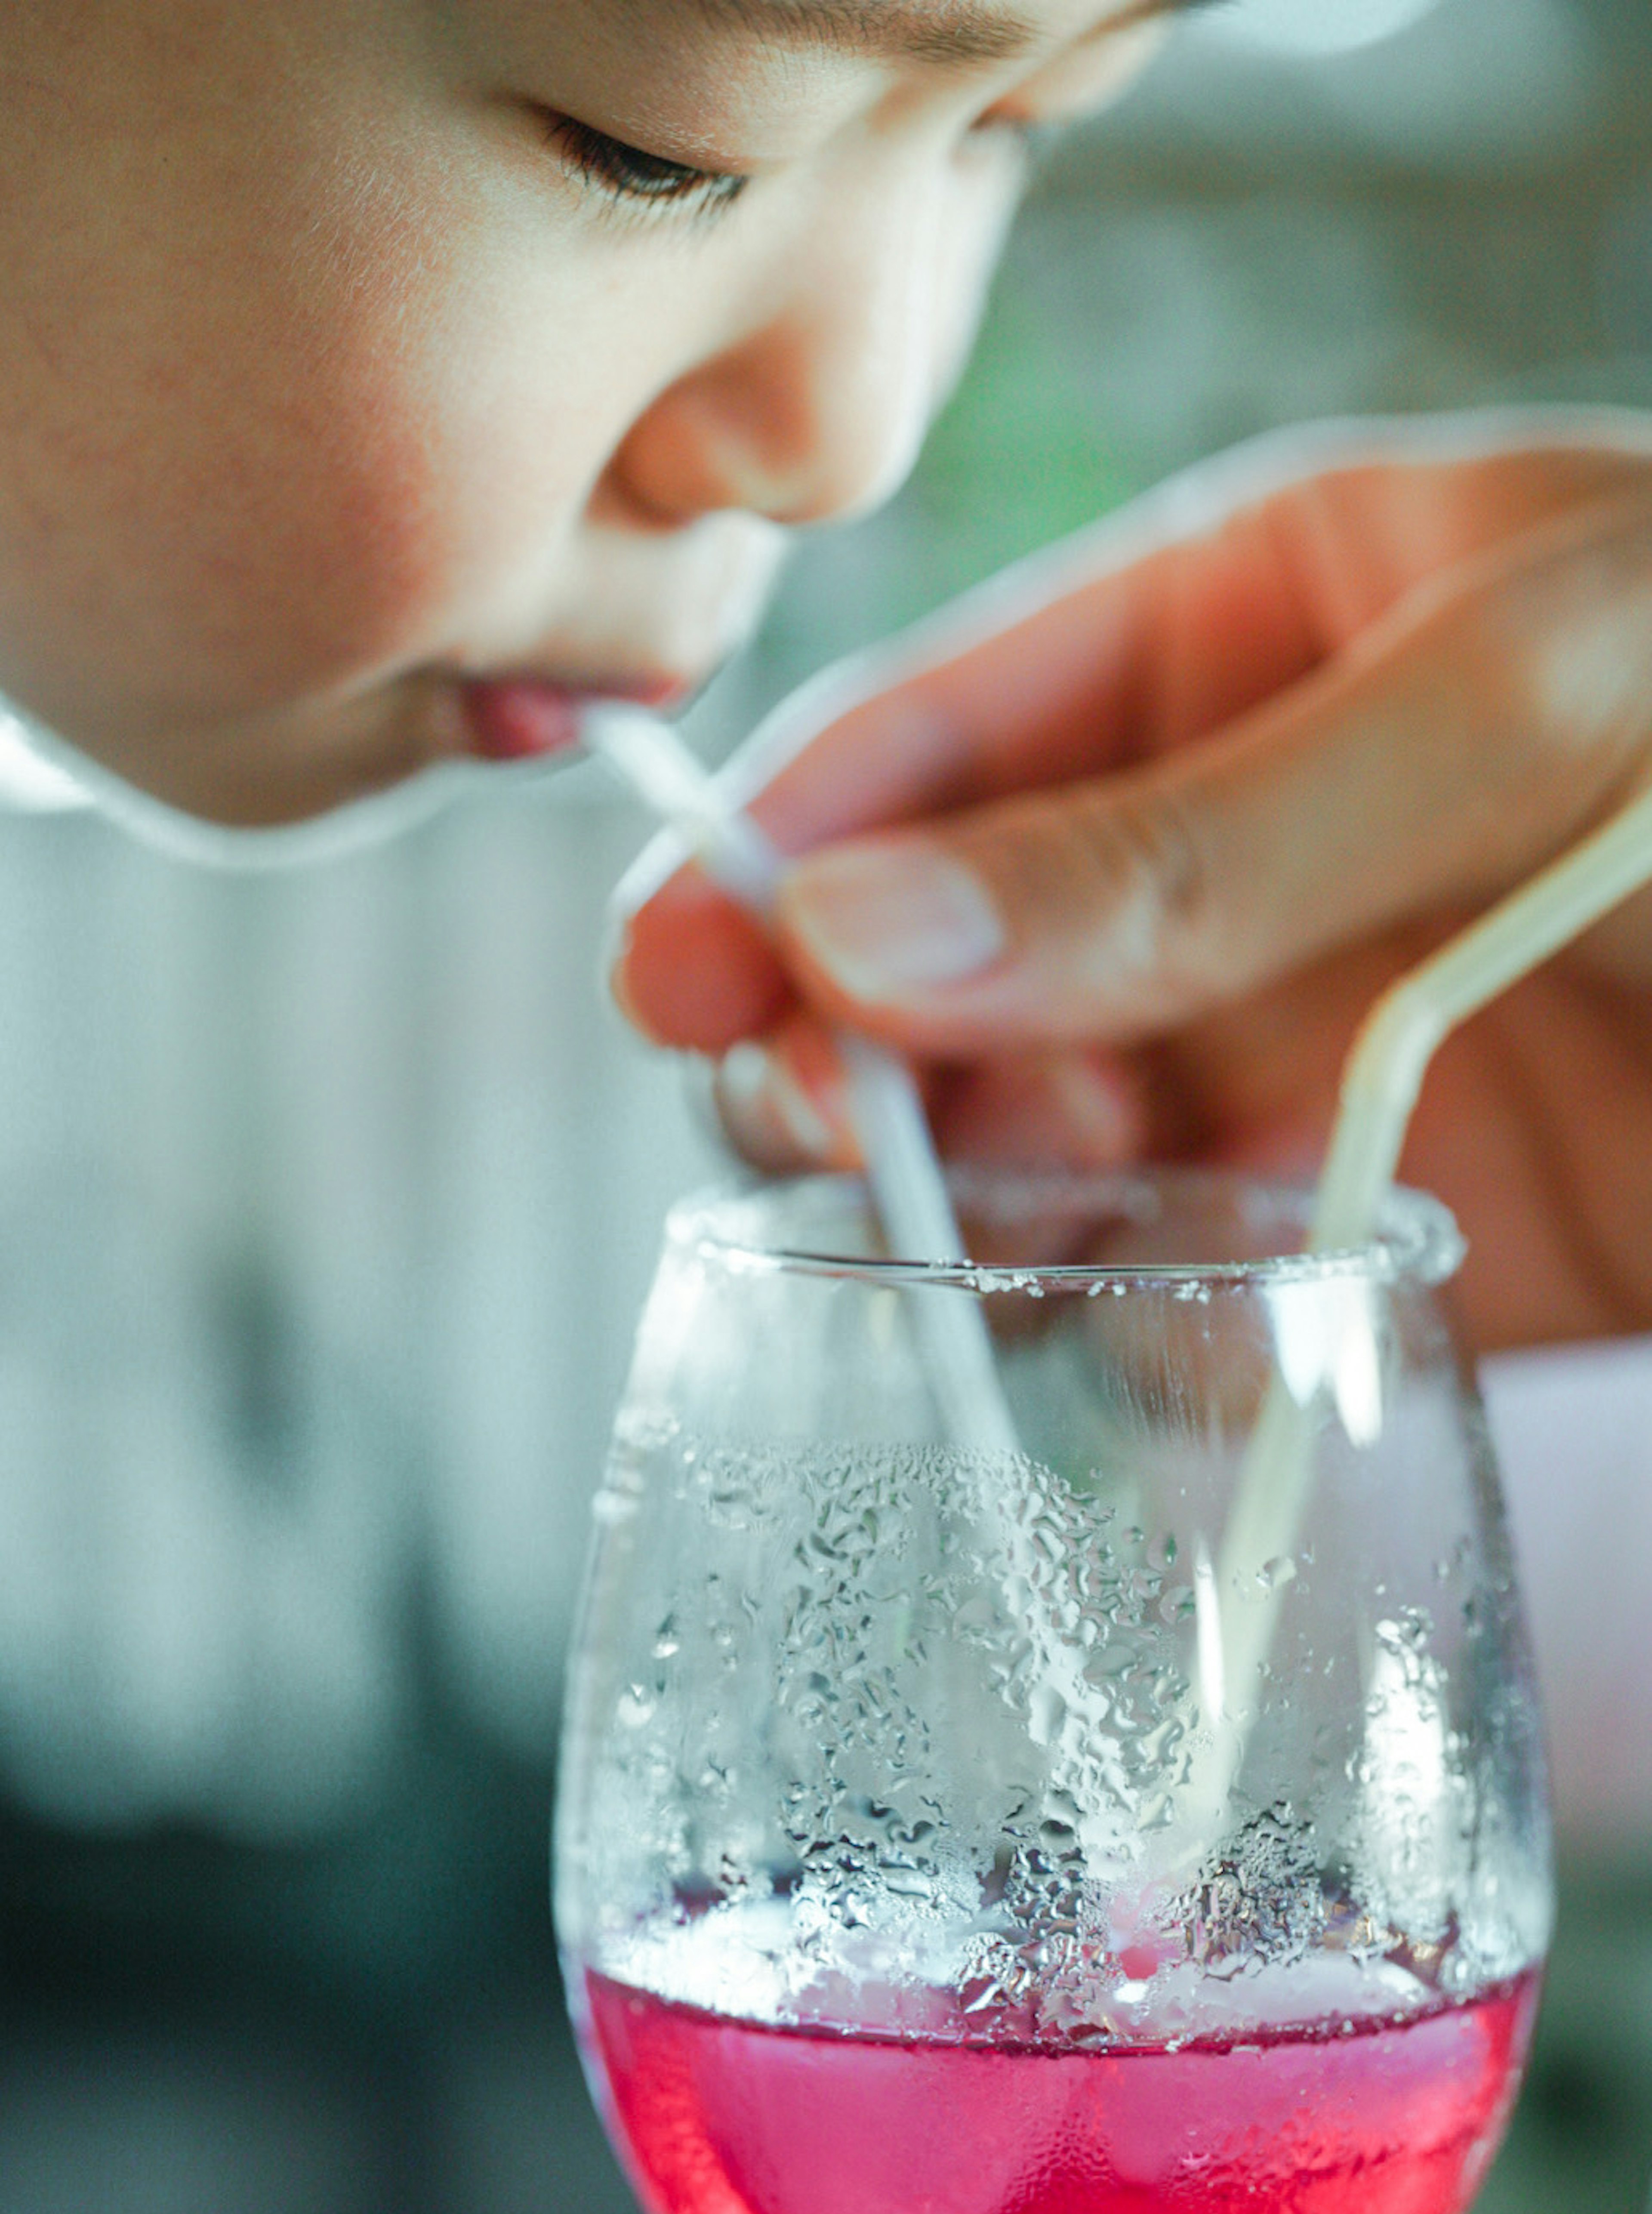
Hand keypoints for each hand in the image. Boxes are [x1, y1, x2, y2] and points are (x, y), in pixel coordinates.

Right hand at [615, 413, 1651, 1354]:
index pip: (947, 741)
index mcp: (1248, 642)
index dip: (786, 852)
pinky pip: (1172, 1289)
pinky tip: (1141, 1320)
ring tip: (984, 1211)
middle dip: (853, 1042)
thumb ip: (1189, 828)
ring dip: (977, 1190)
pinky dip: (1127, 1323)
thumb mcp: (1517, 694)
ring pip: (1036, 1142)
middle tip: (818, 1119)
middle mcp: (1233, 862)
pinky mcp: (1359, 1236)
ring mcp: (1287, 1054)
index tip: (673, 968)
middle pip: (949, 962)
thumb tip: (856, 929)